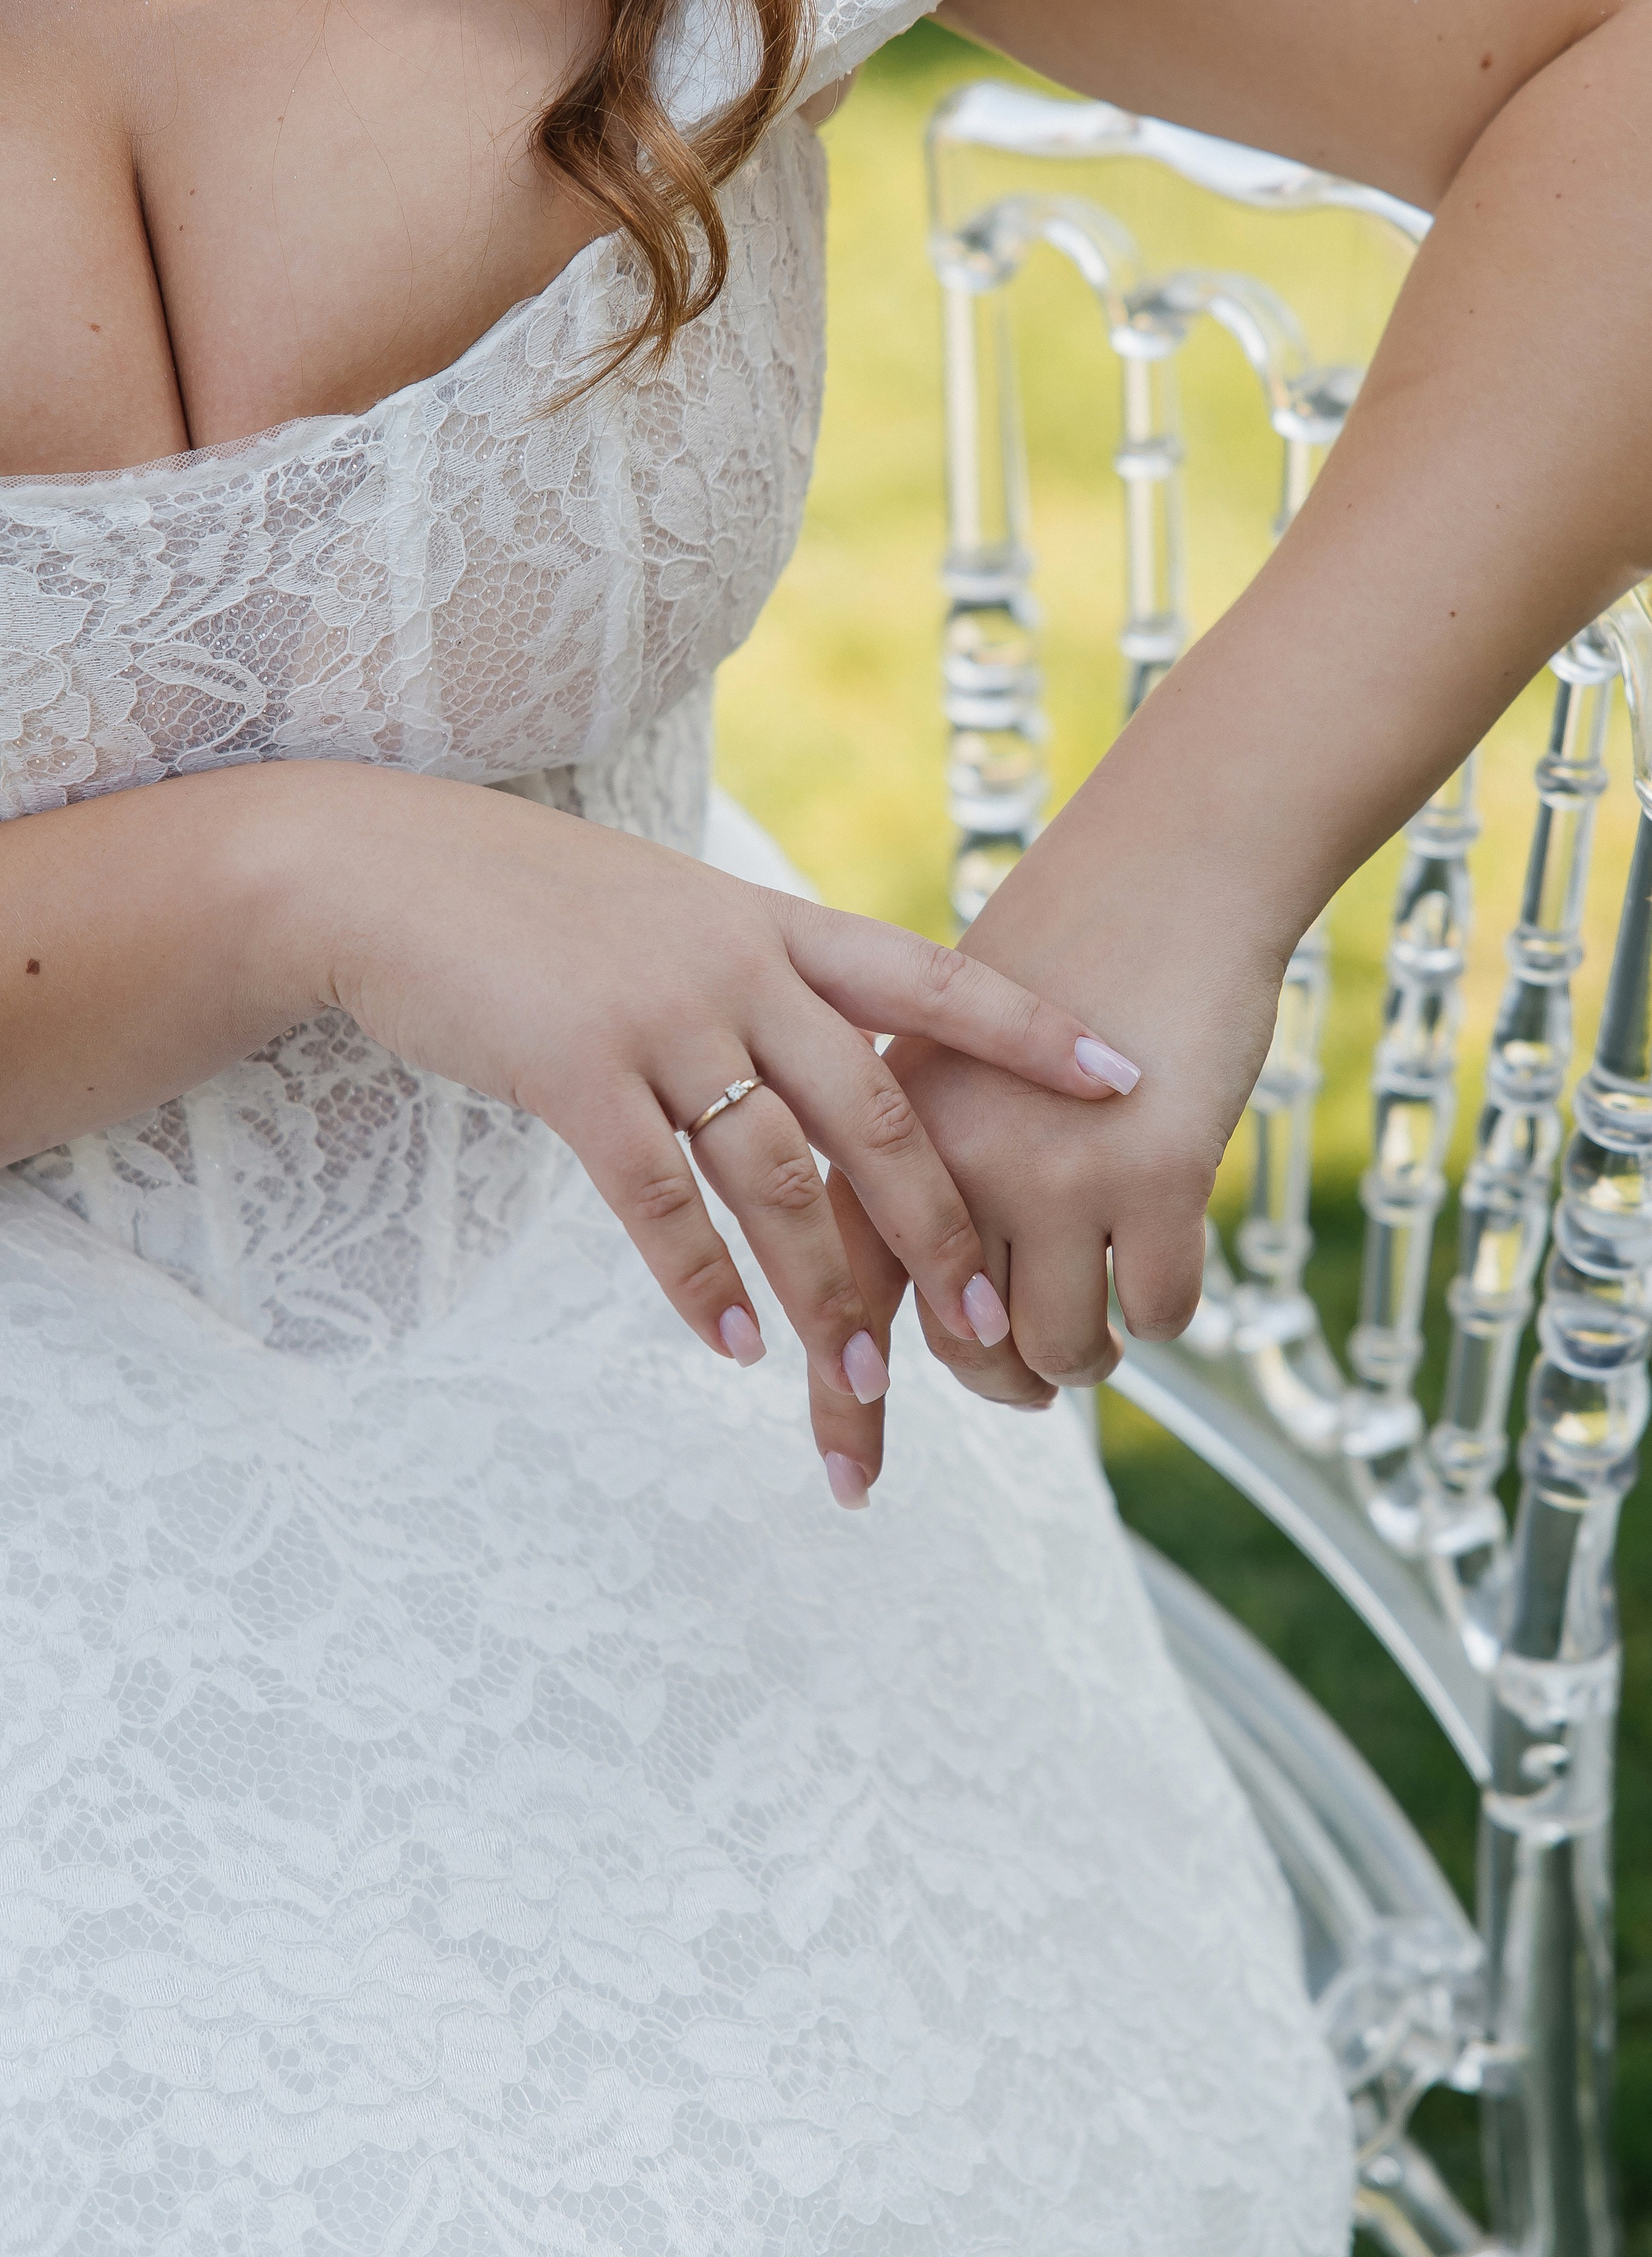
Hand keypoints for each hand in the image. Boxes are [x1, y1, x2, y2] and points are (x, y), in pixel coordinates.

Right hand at [291, 766, 1136, 1489]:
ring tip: (865, 1382)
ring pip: (774, 1177)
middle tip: (994, 1328)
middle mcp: (736, 969)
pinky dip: (699, 1281)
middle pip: (873, 1112)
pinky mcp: (573, 1071)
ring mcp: (658, 1018)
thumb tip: (839, 1064)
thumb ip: (763, 979)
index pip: (932, 981)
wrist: (390, 873)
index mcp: (775, 928)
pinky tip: (732, 1343)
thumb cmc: (542, 907)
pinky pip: (658, 1199)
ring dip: (824, 1291)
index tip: (1124, 1080)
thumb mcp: (677, 918)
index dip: (1032, 1033)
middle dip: (940, 1229)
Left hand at [809, 865, 1287, 1481]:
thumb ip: (914, 1170)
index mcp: (885, 1131)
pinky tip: (1161, 1269)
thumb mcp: (945, 1059)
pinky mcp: (1153, 1178)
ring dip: (1084, 1358)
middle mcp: (952, 1162)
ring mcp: (1053, 1173)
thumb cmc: (1056, 971)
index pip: (846, 1296)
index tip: (851, 1489)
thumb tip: (921, 1309)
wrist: (1160, 882)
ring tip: (1100, 1329)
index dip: (848, 1405)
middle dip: (1004, 1382)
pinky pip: (1156, 1315)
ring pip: (1058, 1349)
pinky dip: (1161, 1312)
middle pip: (963, 1348)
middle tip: (1034, 1380)